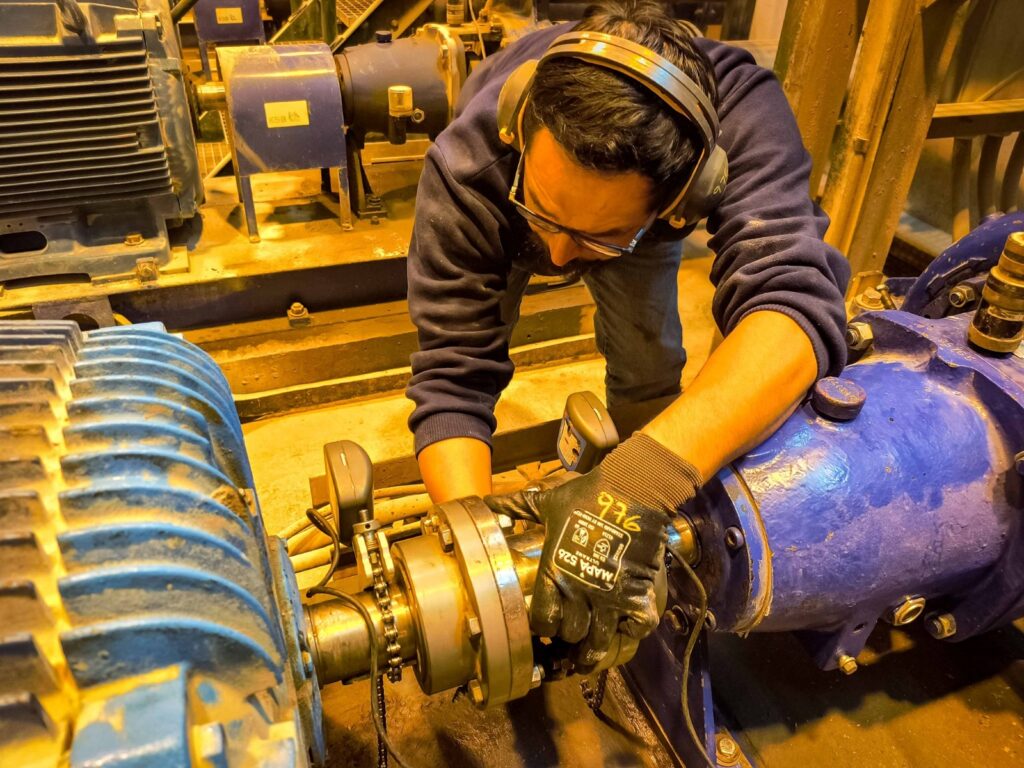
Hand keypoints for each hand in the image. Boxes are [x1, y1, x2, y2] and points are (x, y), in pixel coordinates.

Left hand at [484, 433, 701, 668]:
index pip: (542, 620)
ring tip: (592, 651)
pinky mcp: (637, 594)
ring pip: (600, 641)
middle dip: (570, 636)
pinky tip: (627, 622)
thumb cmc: (586, 496)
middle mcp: (579, 590)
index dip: (544, 625)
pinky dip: (633, 629)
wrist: (630, 490)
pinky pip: (637, 627)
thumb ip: (517, 508)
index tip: (548, 623)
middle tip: (572, 633)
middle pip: (570, 634)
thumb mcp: (546, 503)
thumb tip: (487, 502)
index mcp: (554, 572)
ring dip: (596, 647)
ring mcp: (610, 596)